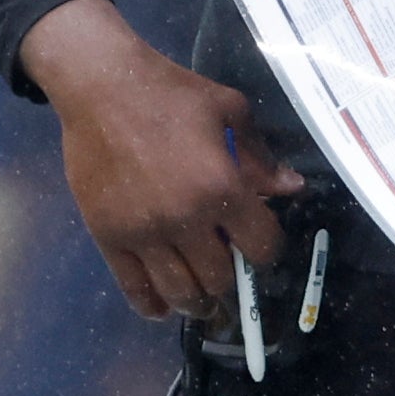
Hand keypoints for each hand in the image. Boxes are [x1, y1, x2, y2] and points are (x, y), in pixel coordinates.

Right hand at [20, 0, 299, 319]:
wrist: (102, 87)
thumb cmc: (171, 93)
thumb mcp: (230, 111)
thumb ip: (260, 157)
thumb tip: (292, 189)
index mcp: (221, 186)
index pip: (260, 246)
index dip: (267, 251)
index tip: (261, 247)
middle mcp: (185, 218)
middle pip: (220, 277)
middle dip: (232, 279)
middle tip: (229, 270)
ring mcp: (143, 232)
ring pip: (179, 291)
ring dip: (198, 302)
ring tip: (203, 300)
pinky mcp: (108, 236)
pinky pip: (133, 287)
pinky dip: (152, 306)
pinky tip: (163, 309)